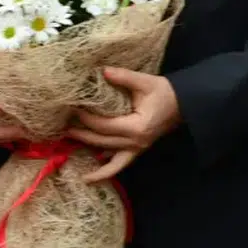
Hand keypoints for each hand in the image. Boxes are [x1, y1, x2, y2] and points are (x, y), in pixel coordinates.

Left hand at [67, 66, 180, 181]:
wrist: (184, 103)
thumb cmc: (165, 92)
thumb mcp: (145, 82)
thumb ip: (123, 77)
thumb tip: (102, 71)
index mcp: (136, 127)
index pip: (104, 125)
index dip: (86, 119)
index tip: (72, 109)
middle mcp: (135, 143)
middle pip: (102, 142)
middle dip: (81, 135)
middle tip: (63, 129)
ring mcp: (137, 149)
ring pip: (109, 160)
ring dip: (90, 157)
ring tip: (71, 151)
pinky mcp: (138, 150)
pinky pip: (119, 165)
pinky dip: (105, 171)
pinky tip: (90, 176)